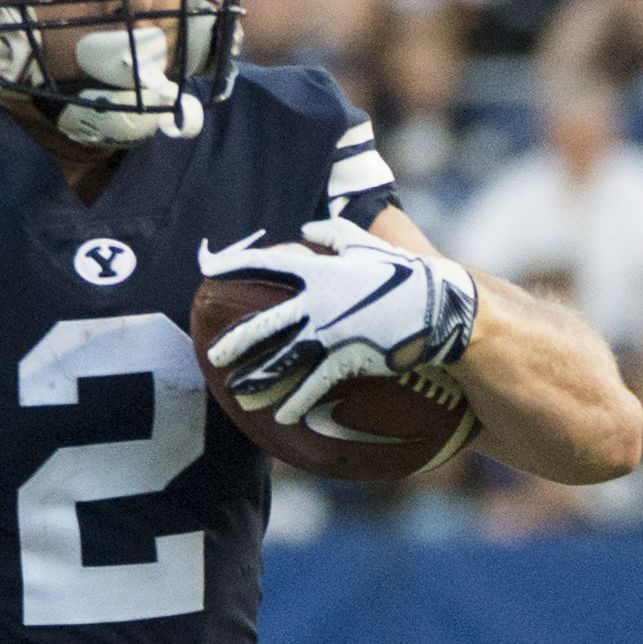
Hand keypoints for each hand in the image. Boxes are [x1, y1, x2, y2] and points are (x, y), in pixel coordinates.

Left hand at [200, 217, 476, 426]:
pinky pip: (314, 383)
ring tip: (237, 394)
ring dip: (257, 378)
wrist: (436, 305)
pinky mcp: (347, 357)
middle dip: (235, 340)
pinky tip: (280, 417)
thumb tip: (306, 226)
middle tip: (213, 356)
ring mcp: (330, 332)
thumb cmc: (401, 272)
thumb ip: (332, 233)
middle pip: (264, 322)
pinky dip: (296, 401)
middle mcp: (317, 302)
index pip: (265, 265)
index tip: (206, 267)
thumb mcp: (365, 244)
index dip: (232, 265)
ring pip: (282, 359)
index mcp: (318, 270)